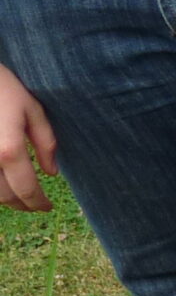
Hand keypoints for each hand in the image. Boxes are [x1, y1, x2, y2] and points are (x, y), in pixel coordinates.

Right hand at [0, 62, 56, 212]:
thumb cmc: (3, 88)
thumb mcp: (32, 110)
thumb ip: (45, 143)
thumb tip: (52, 173)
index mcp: (8, 150)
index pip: (26, 189)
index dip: (38, 203)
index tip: (48, 207)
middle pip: (4, 197)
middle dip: (22, 205)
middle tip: (34, 205)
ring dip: (4, 198)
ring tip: (19, 195)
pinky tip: (2, 182)